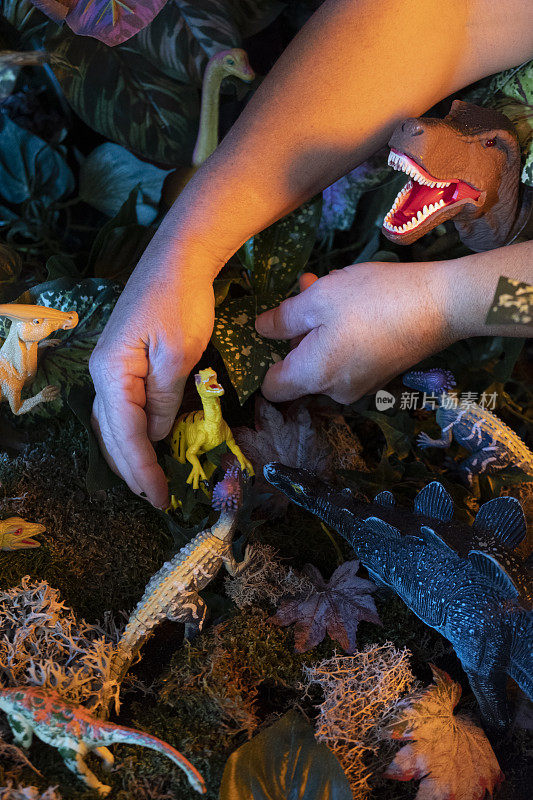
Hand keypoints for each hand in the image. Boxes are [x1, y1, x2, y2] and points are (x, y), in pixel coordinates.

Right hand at [90, 261, 215, 507]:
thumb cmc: (180, 302)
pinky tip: (141, 446)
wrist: (178, 259)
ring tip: (145, 482)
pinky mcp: (123, 362)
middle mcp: (103, 374)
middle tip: (155, 499)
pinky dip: (130, 433)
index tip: (161, 497)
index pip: (126, 434)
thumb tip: (154, 435)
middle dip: (132, 470)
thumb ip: (164, 400)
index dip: (143, 469)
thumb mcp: (178, 355)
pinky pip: (121, 408)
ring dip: (127, 456)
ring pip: (111, 424)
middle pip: (111, 434)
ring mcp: (110, 367)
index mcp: (112, 374)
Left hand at [255, 260, 454, 404]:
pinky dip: (342, 333)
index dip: (263, 361)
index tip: (268, 332)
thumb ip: (283, 318)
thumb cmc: (373, 299)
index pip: (272, 388)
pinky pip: (347, 357)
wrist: (442, 305)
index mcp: (314, 376)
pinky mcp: (381, 374)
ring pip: (324, 358)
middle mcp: (335, 391)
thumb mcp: (319, 298)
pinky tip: (354, 300)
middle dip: (297, 331)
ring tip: (329, 286)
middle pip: (299, 369)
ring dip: (320, 325)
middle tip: (305, 289)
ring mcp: (361, 385)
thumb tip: (260, 330)